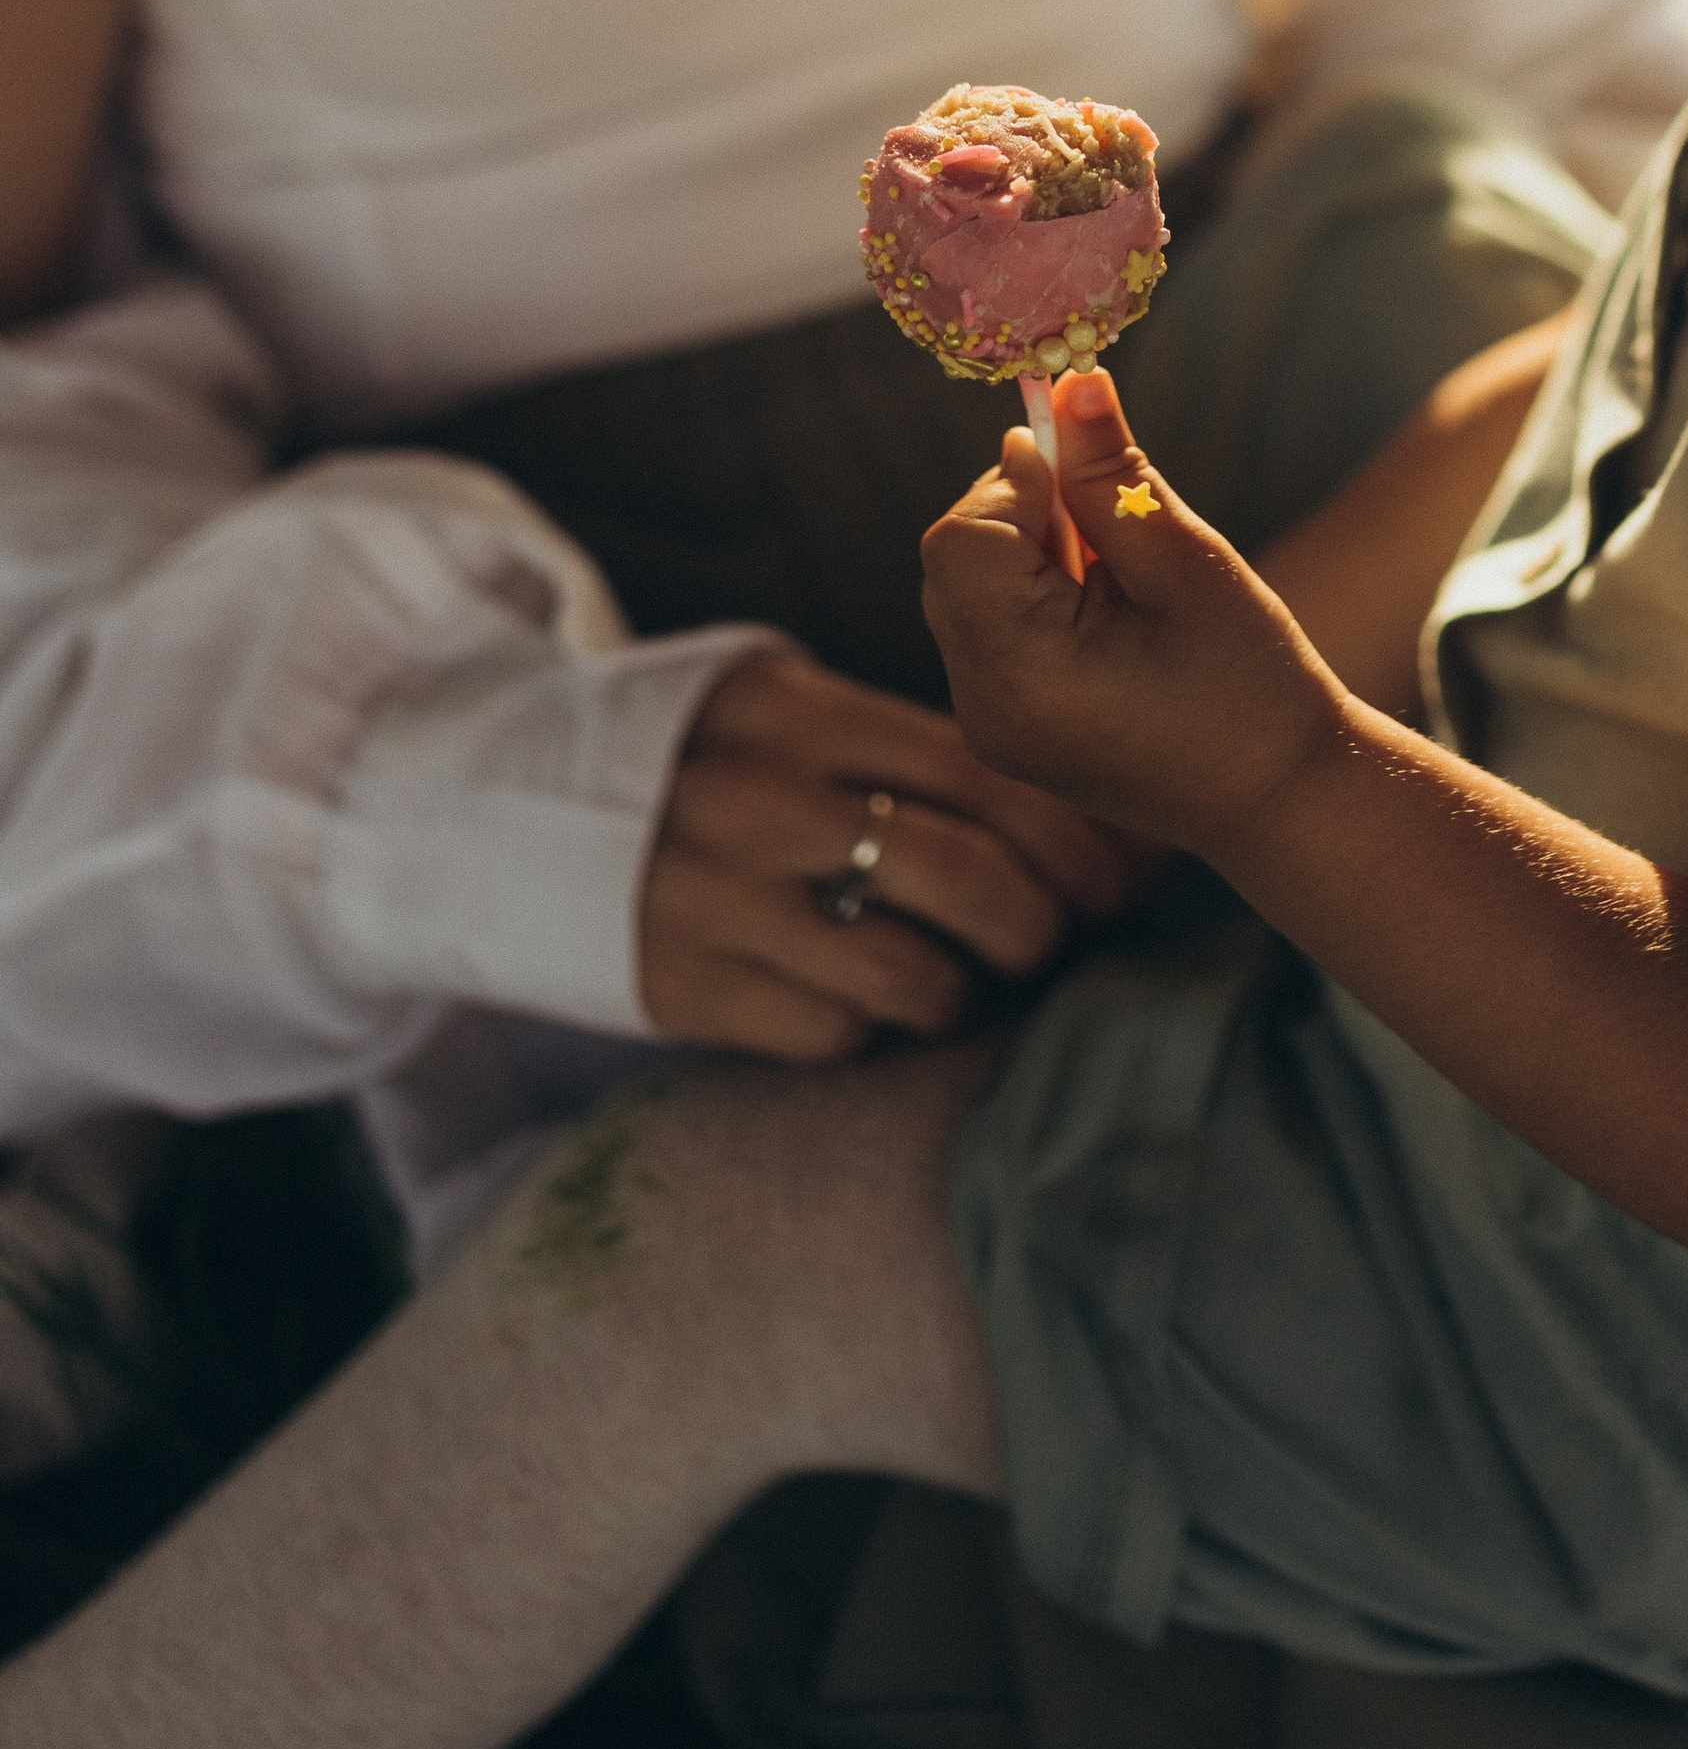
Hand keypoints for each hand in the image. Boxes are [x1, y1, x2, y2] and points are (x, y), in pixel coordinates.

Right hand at [640, 648, 1146, 1062]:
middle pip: (964, 876)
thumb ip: (911, 755)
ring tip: (974, 982)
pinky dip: (877, 1031)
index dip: (1071, 837)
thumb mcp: (793, 715)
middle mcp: (757, 800)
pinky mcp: (683, 988)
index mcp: (798, 713)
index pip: (980, 775)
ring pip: (910, 974)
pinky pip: (832, 1034)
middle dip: (1043, 925)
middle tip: (1058, 942)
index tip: (1117, 878)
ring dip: (969, 992)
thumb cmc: (710, 759)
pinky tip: (877, 1007)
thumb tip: (1096, 829)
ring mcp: (715, 899)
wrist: (509, 804)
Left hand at [920, 368, 1346, 861]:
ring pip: (970, 585)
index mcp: (1019, 673)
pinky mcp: (1009, 726)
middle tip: (1116, 520)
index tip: (1089, 473)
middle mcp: (983, 706)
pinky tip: (1109, 607)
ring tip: (1120, 572)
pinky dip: (1037, 591)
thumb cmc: (1249, 684)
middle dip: (1026, 511)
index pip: (962, 537)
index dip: (1019, 484)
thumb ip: (1112, 471)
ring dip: (1033, 548)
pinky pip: (991, 626)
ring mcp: (990, 723)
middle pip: (956, 557)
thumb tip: (1070, 377)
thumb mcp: (1184, 560)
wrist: (1282, 799)